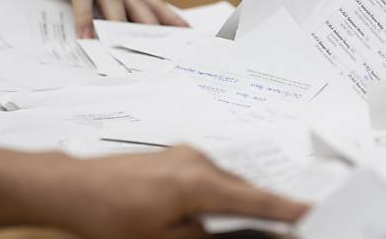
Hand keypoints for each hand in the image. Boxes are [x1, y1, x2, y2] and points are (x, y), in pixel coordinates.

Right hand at [0, 0, 187, 36]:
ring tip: (125, 46)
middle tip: (163, 43)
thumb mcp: (81, 2)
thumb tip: (127, 37)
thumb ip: (103, 11)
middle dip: (149, 22)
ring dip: (116, 22)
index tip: (185, 30)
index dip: (164, 13)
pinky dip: (83, 16)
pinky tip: (86, 35)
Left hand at [48, 146, 306, 238]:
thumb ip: (205, 237)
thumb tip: (238, 235)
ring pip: (228, 183)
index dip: (288, 210)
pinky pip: (212, 176)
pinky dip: (221, 193)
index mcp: (198, 183)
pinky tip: (215, 210)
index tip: (313, 214)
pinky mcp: (177, 155)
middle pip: (246, 190)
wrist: (73, 186)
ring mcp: (187, 154)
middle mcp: (197, 160)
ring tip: (251, 222)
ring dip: (240, 203)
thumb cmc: (108, 215)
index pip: (256, 201)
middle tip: (288, 223)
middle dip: (266, 209)